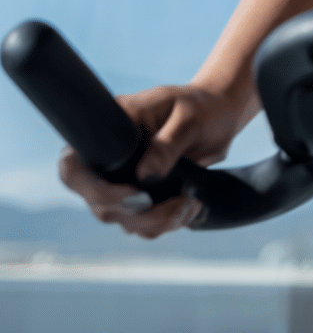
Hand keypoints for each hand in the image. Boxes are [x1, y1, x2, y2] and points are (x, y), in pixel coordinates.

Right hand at [58, 84, 250, 238]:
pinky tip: (191, 207)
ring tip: (191, 204)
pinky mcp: (145, 196)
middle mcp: (108, 162)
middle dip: (139, 214)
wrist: (219, 118)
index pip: (73, 169)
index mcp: (107, 133)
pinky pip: (145, 224)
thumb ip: (167, 144)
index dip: (95, 191)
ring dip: (158, 222)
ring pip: (124, 220)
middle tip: (180, 203)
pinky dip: (167, 224)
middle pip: (100, 205)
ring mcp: (125, 182)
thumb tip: (144, 176)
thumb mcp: (188, 119)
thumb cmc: (199, 108)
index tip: (136, 194)